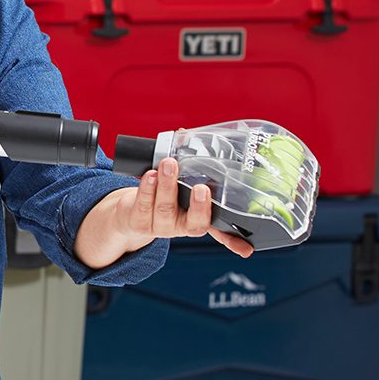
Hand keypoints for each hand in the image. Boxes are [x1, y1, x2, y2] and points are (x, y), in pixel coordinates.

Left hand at [100, 156, 255, 258]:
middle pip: (193, 220)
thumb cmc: (164, 198)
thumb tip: (184, 133)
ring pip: (165, 208)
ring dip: (168, 185)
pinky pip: (143, 204)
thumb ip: (187, 164)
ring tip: (169, 164)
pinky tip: (150, 175)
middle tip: (200, 187)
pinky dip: (147, 188)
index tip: (246, 246)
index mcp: (198, 221)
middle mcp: (182, 226)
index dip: (234, 241)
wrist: (132, 216)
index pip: (220, 232)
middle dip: (198, 205)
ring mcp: (160, 226)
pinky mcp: (139, 221)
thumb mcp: (180, 188)